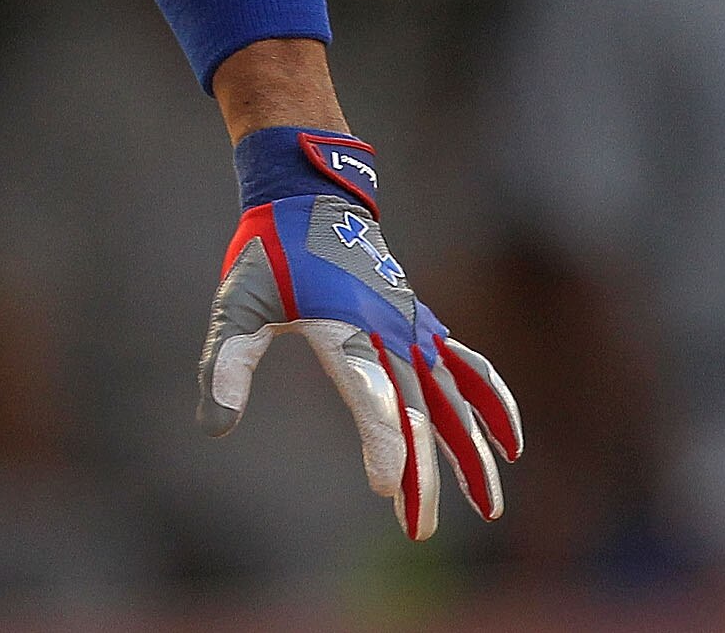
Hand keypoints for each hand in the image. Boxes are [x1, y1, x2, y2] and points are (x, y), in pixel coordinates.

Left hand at [197, 130, 521, 538]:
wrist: (310, 196)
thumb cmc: (267, 254)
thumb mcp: (236, 304)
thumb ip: (225, 365)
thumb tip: (215, 428)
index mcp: (342, 324)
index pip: (371, 392)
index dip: (382, 440)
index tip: (387, 487)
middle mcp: (387, 328)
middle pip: (416, 409)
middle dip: (423, 473)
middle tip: (419, 528)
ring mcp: (412, 326)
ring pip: (452, 398)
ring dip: (471, 452)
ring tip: (490, 508)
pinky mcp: (422, 325)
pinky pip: (468, 367)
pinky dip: (492, 403)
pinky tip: (509, 444)